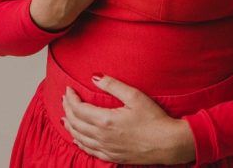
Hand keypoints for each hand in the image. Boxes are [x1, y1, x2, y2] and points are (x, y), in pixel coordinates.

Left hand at [61, 75, 196, 164]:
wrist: (167, 143)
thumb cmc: (154, 119)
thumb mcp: (134, 96)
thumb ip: (113, 85)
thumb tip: (95, 77)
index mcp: (106, 120)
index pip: (78, 109)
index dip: (70, 98)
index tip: (68, 89)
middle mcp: (102, 136)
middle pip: (75, 123)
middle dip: (67, 109)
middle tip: (64, 99)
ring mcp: (106, 148)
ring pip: (79, 138)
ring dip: (69, 126)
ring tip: (64, 117)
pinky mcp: (112, 155)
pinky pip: (88, 150)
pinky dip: (79, 142)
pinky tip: (76, 138)